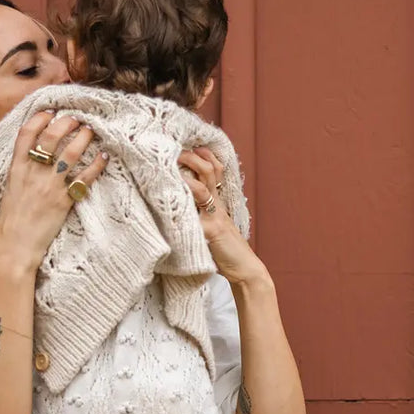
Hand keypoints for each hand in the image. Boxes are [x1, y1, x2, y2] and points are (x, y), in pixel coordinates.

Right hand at [0, 110, 108, 272]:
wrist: (14, 246)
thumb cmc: (10, 223)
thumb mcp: (11, 191)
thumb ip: (21, 173)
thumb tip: (32, 162)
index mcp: (16, 168)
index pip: (26, 133)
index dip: (40, 118)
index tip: (51, 111)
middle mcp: (33, 172)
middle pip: (51, 137)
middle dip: (66, 123)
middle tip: (76, 118)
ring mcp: (49, 185)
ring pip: (70, 152)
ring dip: (83, 138)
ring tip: (91, 130)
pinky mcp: (64, 200)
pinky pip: (84, 177)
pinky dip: (96, 165)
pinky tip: (104, 157)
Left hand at [179, 147, 269, 287]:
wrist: (245, 269)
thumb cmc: (226, 252)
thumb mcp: (214, 227)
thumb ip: (200, 215)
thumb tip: (176, 206)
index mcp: (218, 202)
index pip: (214, 169)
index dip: (203, 154)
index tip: (187, 144)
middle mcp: (217, 205)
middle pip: (209, 170)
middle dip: (191, 156)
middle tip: (174, 149)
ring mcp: (214, 217)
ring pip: (202, 186)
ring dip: (187, 173)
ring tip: (171, 164)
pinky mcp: (211, 231)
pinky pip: (194, 215)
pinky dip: (181, 207)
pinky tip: (168, 201)